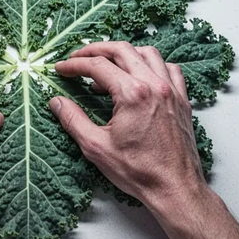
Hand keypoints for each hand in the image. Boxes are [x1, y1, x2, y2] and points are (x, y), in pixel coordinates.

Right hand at [51, 41, 207, 211]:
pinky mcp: (181, 100)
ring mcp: (171, 91)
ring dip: (125, 53)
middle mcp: (154, 85)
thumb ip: (73, 120)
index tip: (62, 68)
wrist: (174, 188)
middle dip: (96, 50)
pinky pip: (169, 69)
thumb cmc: (140, 172)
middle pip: (122, 50)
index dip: (75, 64)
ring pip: (148, 53)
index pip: (98, 66)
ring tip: (107, 64)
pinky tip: (141, 74)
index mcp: (132, 94)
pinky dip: (152, 65)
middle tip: (78, 57)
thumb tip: (57, 102)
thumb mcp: (96, 147)